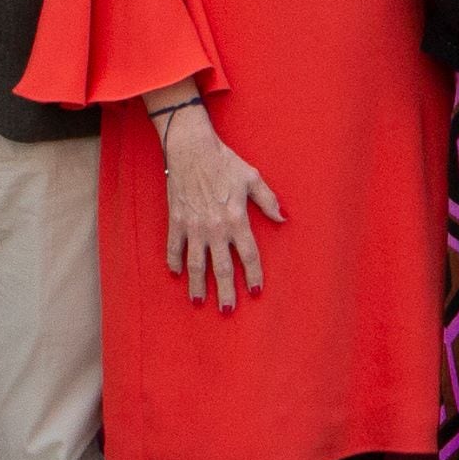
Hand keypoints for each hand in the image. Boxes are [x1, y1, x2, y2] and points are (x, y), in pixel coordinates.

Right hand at [158, 105, 281, 308]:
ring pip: (196, 263)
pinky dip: (174, 261)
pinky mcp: (176, 220)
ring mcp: (193, 226)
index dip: (253, 274)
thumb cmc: (224, 161)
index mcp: (236, 219)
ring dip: (197, 284)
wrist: (191, 149)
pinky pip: (174, 247)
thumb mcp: (252, 178)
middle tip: (228, 310)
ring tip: (198, 301)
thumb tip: (284, 219)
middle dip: (225, 291)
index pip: (248, 255)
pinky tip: (176, 273)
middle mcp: (215, 228)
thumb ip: (268, 201)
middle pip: (221, 267)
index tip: (255, 291)